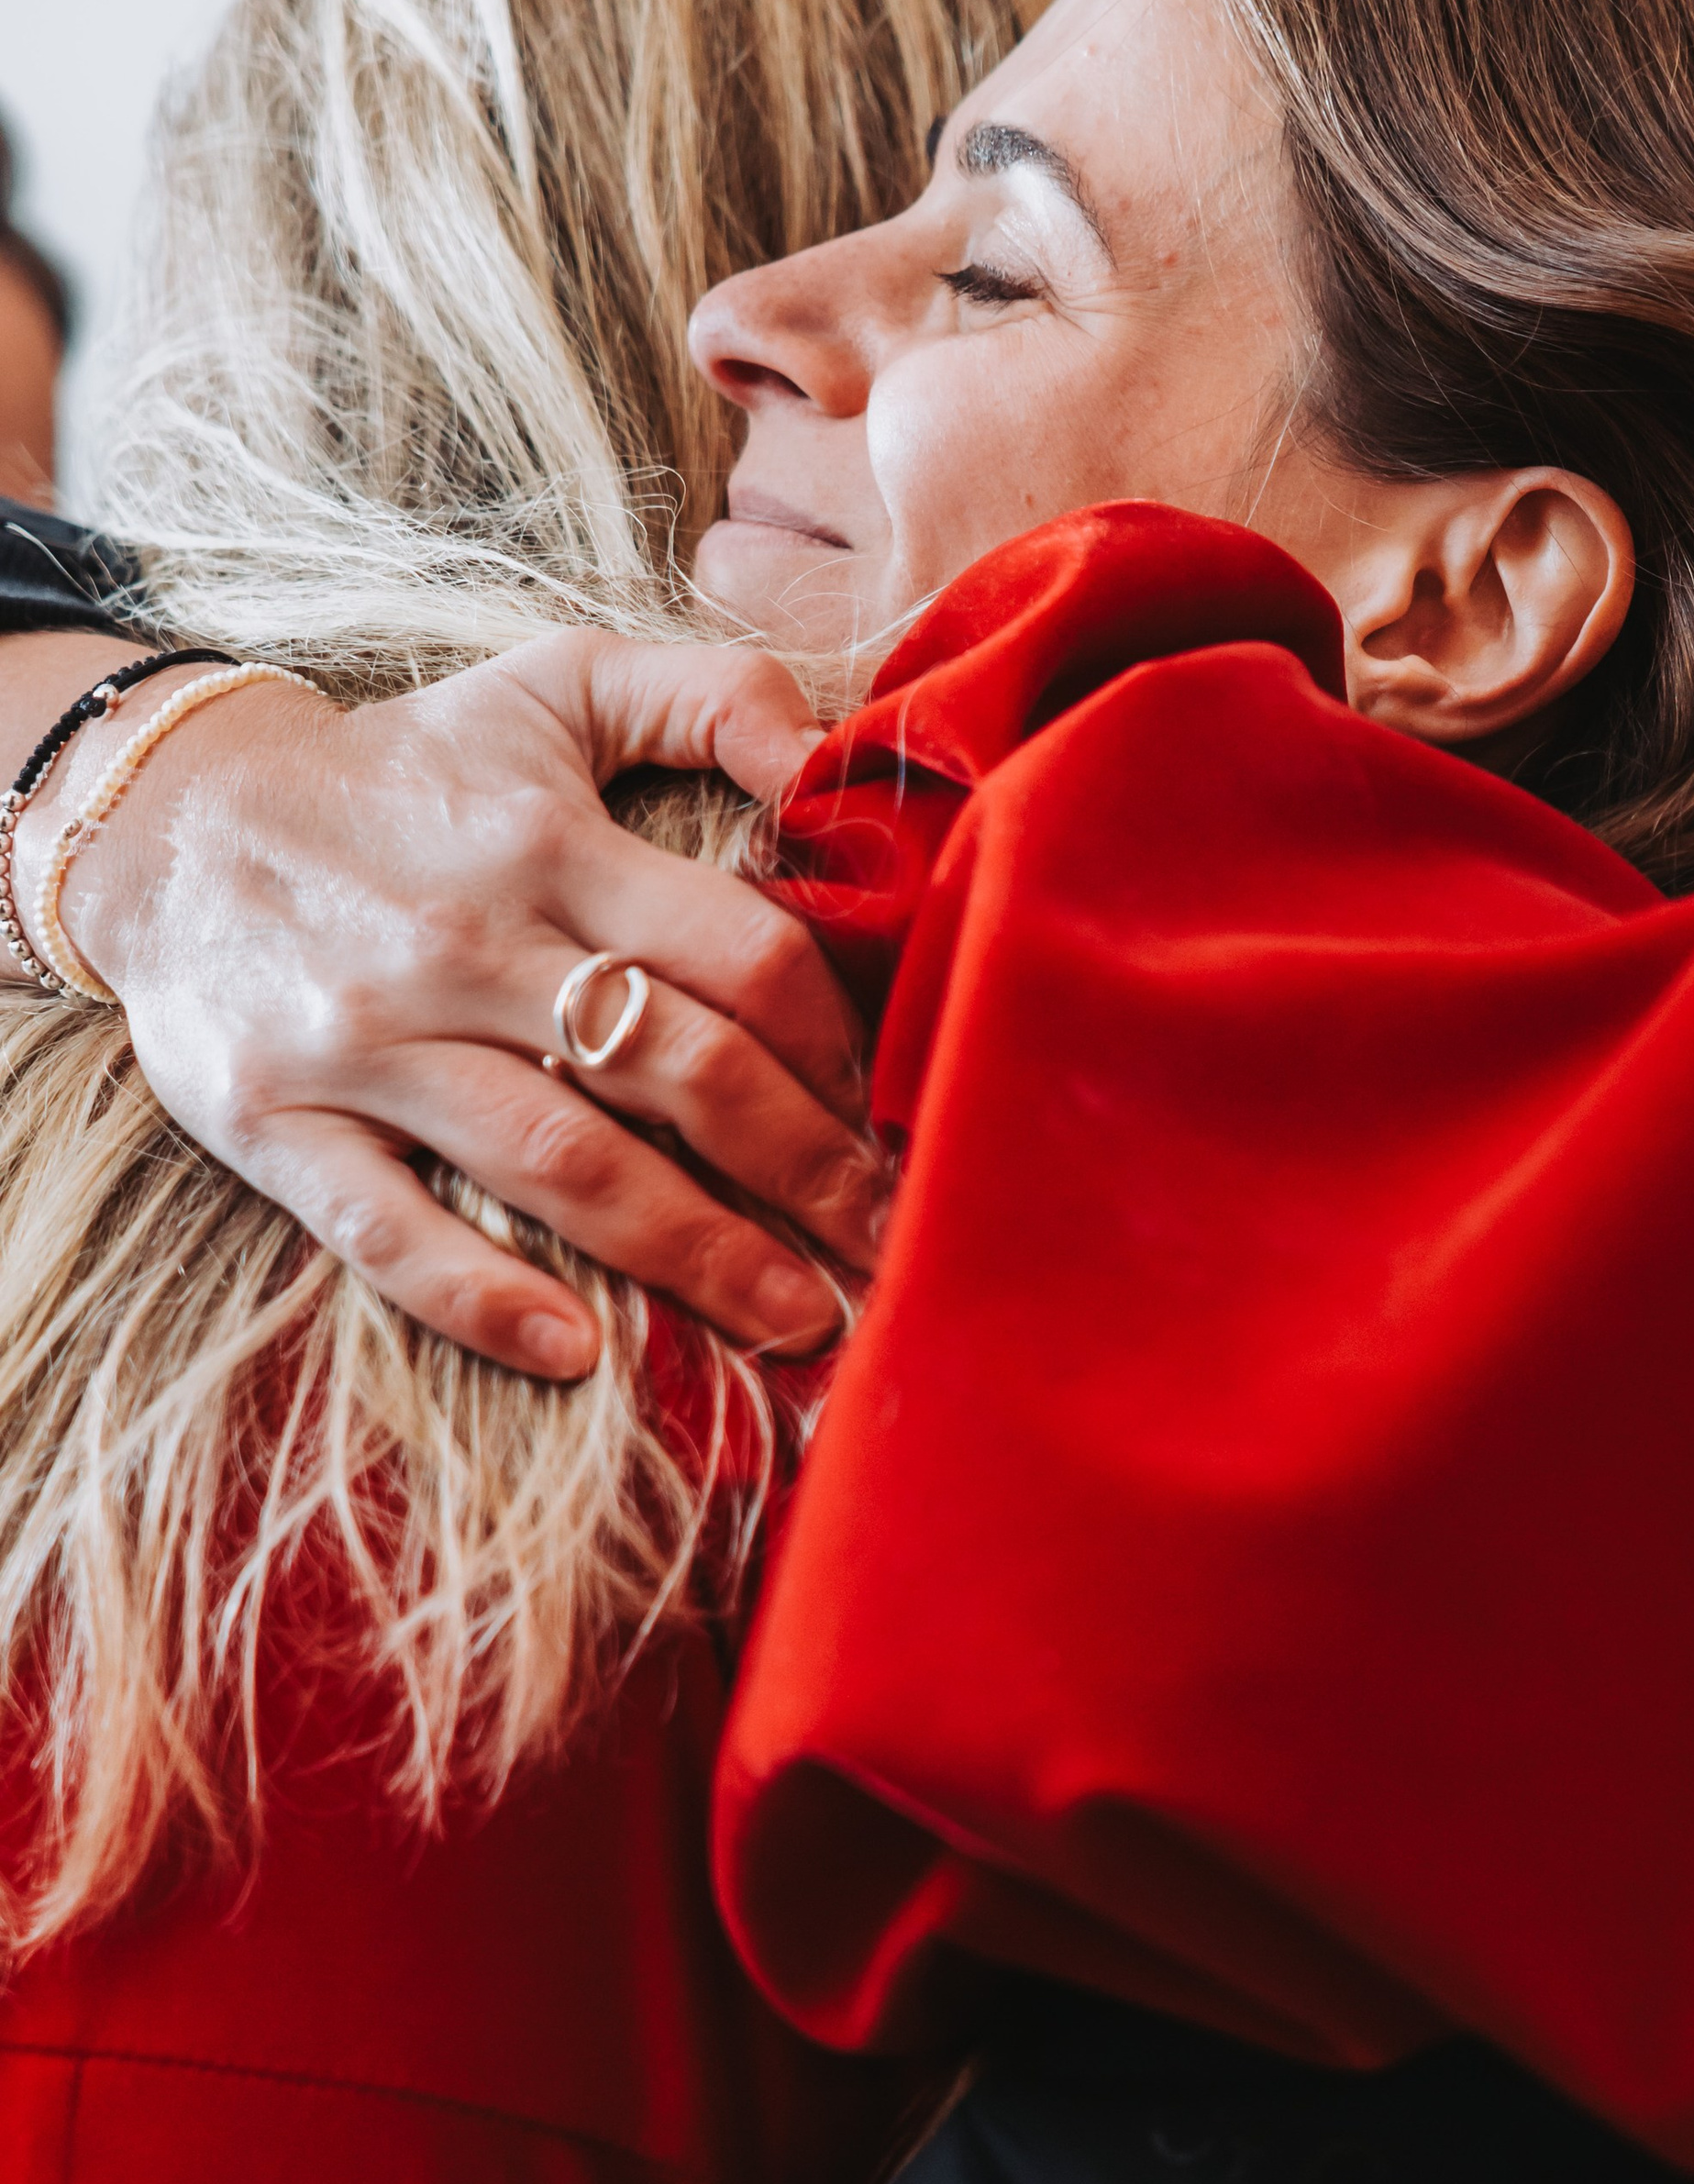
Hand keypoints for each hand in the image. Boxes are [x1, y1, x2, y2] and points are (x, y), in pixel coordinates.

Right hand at [18, 629, 882, 1377]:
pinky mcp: (275, 1123)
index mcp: (549, 839)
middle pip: (680, 1072)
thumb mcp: (556, 687)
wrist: (162, 819)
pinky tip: (580, 1351)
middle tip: (894, 1243)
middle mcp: (465, 943)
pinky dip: (484, 1296)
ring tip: (802, 1320)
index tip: (895, 1111)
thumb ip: (713, 698)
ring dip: (699, 1256)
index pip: (743, 954)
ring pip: (565, 1165)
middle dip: (810, 1171)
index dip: (840, 1046)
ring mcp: (368, 1043)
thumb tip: (841, 767)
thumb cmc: (407, 769)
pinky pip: (387, 1230)